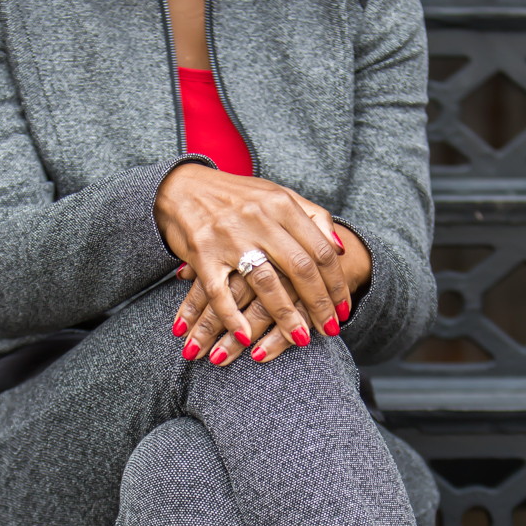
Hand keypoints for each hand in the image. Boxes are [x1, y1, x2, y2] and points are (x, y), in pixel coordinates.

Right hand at [156, 164, 351, 347]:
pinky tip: (245, 337)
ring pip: (266, 283)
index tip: (344, 307)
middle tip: (331, 329)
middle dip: (319, 304)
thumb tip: (340, 247)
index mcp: (281, 204)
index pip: (320, 249)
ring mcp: (229, 236)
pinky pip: (220, 293)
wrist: (181, 187)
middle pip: (300, 268)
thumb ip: (312, 217)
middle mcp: (258, 218)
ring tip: (302, 339)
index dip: (336, 282)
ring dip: (286, 316)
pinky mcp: (202, 253)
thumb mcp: (277, 196)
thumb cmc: (236, 197)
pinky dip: (233, 317)